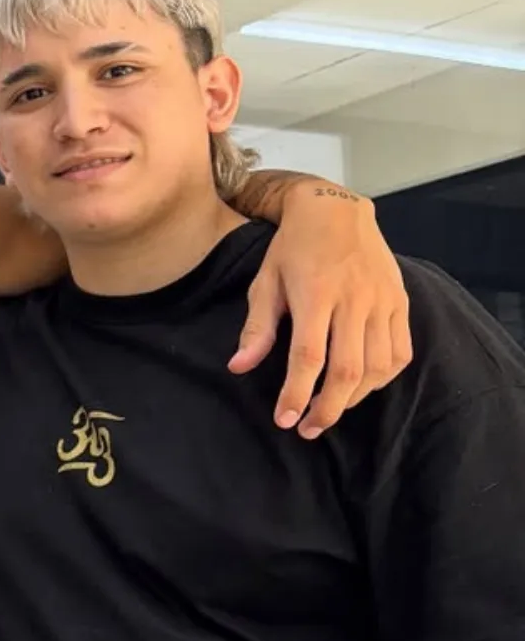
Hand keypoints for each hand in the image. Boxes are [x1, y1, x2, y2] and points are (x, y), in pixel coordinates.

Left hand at [232, 183, 412, 437]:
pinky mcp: (401, 302)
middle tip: (308, 429)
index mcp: (315, 294)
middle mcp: (354, 300)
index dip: (297, 393)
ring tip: (329, 409)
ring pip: (377, 367)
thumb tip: (239, 367)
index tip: (285, 419)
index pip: (309, 357)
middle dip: (327, 408)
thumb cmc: (293, 248)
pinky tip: (361, 387)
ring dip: (353, 398)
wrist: (336, 211)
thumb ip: (257, 328)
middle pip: (347, 371)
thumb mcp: (266, 281)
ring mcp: (383, 301)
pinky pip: (400, 352)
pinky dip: (382, 378)